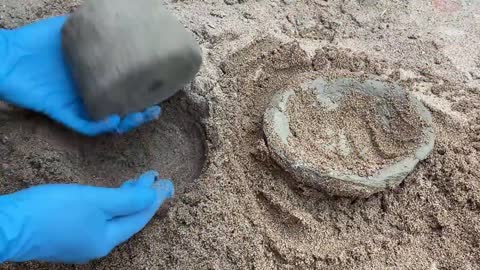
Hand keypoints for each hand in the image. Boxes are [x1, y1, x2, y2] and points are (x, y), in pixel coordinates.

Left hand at [0, 16, 160, 135]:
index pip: (121, 90)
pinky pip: (85, 126)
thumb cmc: (33, 42)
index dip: (139, 93)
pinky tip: (113, 120)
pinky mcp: (62, 113)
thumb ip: (88, 29)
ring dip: (126, 122)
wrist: (6, 55)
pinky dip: (100, 126)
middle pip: (119, 110)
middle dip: (140, 114)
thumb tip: (112, 20)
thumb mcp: (66, 30)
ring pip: (106, 122)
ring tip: (141, 116)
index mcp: (92, 79)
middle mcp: (88, 95)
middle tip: (155, 109)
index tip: (156, 87)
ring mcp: (76, 105)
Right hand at [0, 171, 173, 263]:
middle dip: (142, 197)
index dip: (154, 199)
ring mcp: (81, 241)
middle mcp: (97, 245)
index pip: (139, 218)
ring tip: (138, 180)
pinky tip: (111, 193)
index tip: (167, 182)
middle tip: (155, 176)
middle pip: (127, 218)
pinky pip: (99, 218)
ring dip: (127, 198)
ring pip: (113, 217)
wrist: (8, 226)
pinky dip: (110, 203)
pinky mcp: (68, 235)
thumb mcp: (95, 201)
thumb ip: (126, 200)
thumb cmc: (52, 211)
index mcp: (106, 240)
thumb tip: (153, 198)